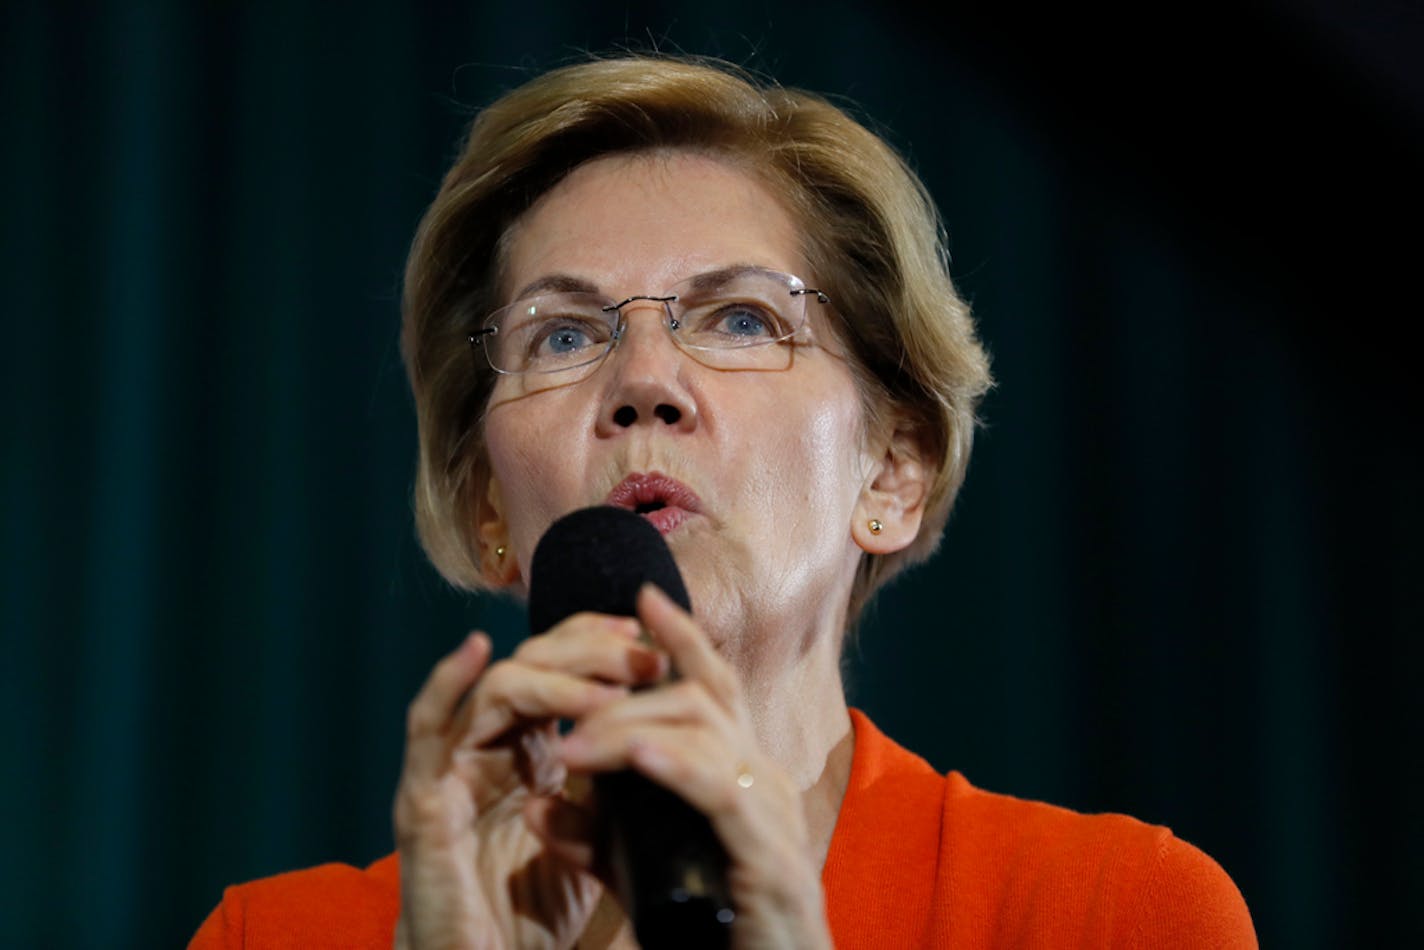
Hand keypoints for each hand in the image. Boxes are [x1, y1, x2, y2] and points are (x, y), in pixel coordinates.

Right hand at [392, 611, 666, 949]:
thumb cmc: (530, 914)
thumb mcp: (593, 839)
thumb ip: (611, 789)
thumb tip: (666, 736)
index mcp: (525, 750)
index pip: (559, 669)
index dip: (601, 644)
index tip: (655, 643)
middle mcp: (487, 746)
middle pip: (533, 663)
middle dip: (592, 651)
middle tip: (644, 656)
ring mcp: (452, 768)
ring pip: (498, 688)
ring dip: (557, 677)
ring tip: (611, 687)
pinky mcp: (423, 801)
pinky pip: (425, 728)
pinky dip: (447, 682)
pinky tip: (477, 649)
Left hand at [549, 585, 833, 948]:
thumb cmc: (715, 932)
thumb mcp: (644, 874)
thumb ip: (597, 839)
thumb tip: (540, 807)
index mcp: (743, 776)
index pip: (714, 687)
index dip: (682, 637)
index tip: (641, 596)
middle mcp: (765, 782)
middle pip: (700, 698)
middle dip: (627, 695)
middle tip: (568, 717)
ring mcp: (772, 817)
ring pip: (705, 733)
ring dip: (631, 731)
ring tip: (576, 748)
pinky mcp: (770, 861)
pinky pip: (720, 794)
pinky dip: (676, 766)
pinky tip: (636, 756)